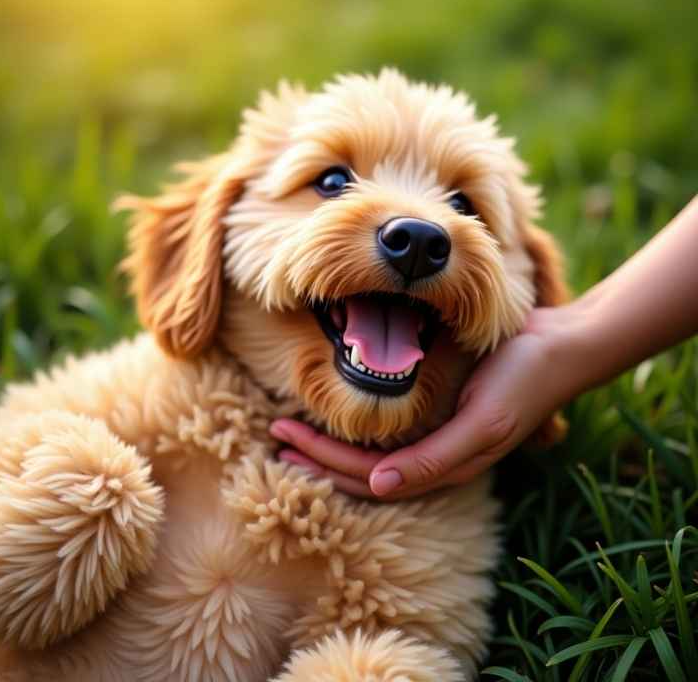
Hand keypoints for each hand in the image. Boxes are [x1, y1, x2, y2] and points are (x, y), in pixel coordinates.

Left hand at [270, 307, 575, 499]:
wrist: (559, 348)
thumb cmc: (522, 378)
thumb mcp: (482, 420)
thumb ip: (436, 458)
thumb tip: (379, 487)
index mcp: (445, 465)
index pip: (369, 477)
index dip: (324, 463)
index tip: (283, 436)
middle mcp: (438, 460)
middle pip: (364, 474)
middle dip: (317, 459)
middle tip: (276, 436)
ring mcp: (440, 441)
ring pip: (373, 461)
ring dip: (330, 450)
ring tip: (293, 436)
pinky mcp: (443, 420)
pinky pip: (390, 440)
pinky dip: (355, 436)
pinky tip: (336, 423)